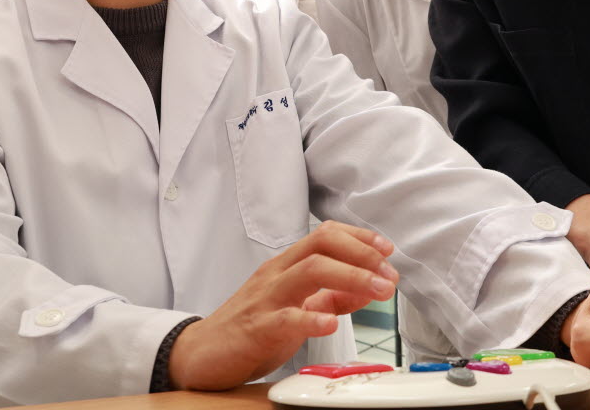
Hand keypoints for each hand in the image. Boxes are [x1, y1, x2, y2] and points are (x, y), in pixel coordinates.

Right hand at [168, 221, 398, 390]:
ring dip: (351, 278)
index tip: (387, 250)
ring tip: (378, 291)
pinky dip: (311, 318)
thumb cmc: (249, 328)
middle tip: (389, 273)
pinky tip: (331, 323)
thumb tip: (368, 288)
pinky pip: (285, 318)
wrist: (200, 353)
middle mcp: (277, 274)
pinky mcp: (256, 328)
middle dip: (361, 253)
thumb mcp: (295, 307)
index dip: (359, 238)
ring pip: (309, 271)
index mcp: (286, 266)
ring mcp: (266, 299)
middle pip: (321, 244)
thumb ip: (330, 296)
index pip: (325, 235)